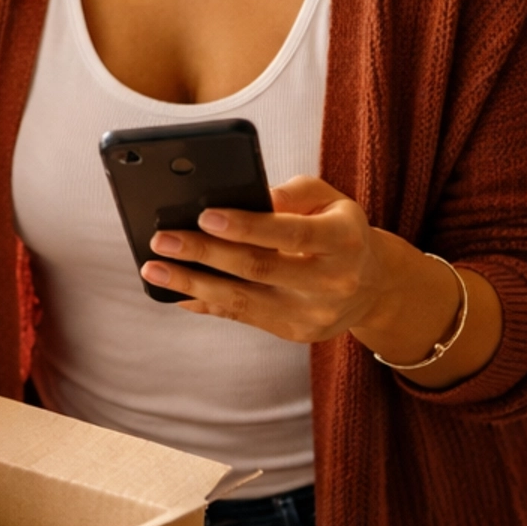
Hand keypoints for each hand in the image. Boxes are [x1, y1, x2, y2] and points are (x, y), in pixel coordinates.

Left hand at [141, 174, 393, 341]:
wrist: (373, 286)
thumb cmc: (339, 229)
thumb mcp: (329, 199)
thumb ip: (291, 192)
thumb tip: (243, 197)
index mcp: (344, 240)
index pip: (290, 232)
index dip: (246, 225)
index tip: (204, 216)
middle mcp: (332, 281)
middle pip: (259, 268)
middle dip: (205, 254)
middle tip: (161, 239)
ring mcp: (312, 314)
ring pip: (243, 300)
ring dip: (192, 284)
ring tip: (153, 269)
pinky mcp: (294, 333)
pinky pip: (242, 317)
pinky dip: (205, 303)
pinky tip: (174, 291)